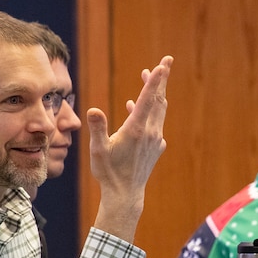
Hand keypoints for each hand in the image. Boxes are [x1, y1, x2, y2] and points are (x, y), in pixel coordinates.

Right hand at [88, 55, 171, 239]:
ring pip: (159, 111)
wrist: (125, 194)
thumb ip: (98, 128)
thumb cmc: (109, 172)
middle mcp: (150, 133)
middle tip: (165, 63)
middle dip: (160, 80)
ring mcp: (156, 140)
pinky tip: (136, 107)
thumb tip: (93, 110)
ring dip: (155, 94)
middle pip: (159, 100)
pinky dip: (148, 111)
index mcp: (136, 129)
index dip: (156, 80)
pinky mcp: (156, 148)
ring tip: (147, 78)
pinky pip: (155, 123)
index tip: (163, 65)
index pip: (149, 99)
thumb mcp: (98, 150)